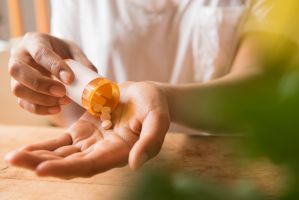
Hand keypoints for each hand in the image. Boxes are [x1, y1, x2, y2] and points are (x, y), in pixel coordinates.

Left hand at [5, 82, 169, 178]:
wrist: (145, 96)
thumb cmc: (155, 106)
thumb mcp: (157, 119)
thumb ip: (150, 141)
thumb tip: (134, 165)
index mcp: (118, 153)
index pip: (89, 165)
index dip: (66, 168)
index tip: (41, 169)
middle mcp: (101, 152)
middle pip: (69, 163)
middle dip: (41, 163)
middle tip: (14, 160)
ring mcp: (90, 142)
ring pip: (61, 154)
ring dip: (37, 156)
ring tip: (13, 156)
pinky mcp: (83, 131)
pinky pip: (61, 142)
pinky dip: (44, 146)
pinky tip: (26, 148)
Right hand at [9, 32, 96, 114]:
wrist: (53, 60)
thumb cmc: (62, 53)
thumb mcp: (74, 51)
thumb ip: (82, 61)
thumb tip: (92, 74)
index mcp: (34, 41)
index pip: (40, 53)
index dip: (54, 67)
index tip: (70, 79)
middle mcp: (19, 57)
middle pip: (18, 70)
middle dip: (41, 84)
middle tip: (62, 92)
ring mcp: (16, 75)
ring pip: (18, 89)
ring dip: (41, 99)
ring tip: (64, 101)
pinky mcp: (19, 90)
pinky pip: (23, 103)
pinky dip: (40, 109)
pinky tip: (57, 108)